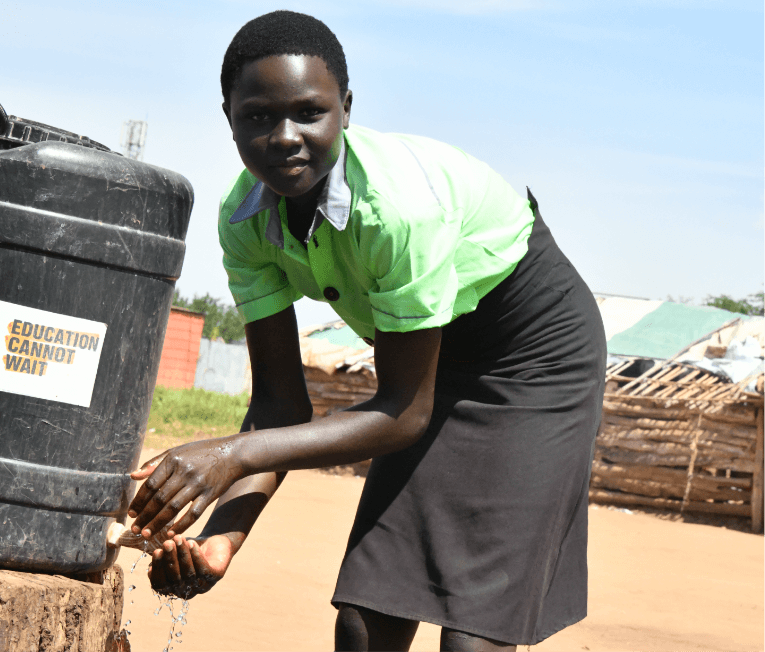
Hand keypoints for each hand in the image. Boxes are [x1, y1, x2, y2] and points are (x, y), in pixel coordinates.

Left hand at [128, 437, 245, 537]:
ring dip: (158, 523)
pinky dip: (182, 525)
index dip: (139, 501)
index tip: (131, 514)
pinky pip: (194, 513)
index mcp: (174, 460)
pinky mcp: (210, 494)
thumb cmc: (201, 452)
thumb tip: (132, 476)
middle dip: (145, 516)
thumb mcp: (177, 451)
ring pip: (173, 508)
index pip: (151, 484)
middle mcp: (185, 472)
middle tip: (135, 529)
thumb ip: (154, 463)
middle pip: (159, 499)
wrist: (233, 453)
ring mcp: (198, 483)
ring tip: (147, 534)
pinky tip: (172, 533)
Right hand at [149, 534, 233, 598]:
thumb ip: (165, 556)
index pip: (161, 585)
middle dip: (170, 560)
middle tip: (167, 543)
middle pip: (175, 579)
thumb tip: (156, 554)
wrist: (216, 541)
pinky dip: (196, 556)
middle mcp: (187, 590)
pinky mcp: (216, 576)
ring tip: (179, 538)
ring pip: (189, 573)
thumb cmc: (191, 548)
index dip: (158, 570)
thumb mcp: (175, 551)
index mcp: (174, 588)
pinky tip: (192, 544)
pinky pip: (204, 569)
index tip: (156, 552)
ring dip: (183, 555)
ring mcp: (203, 585)